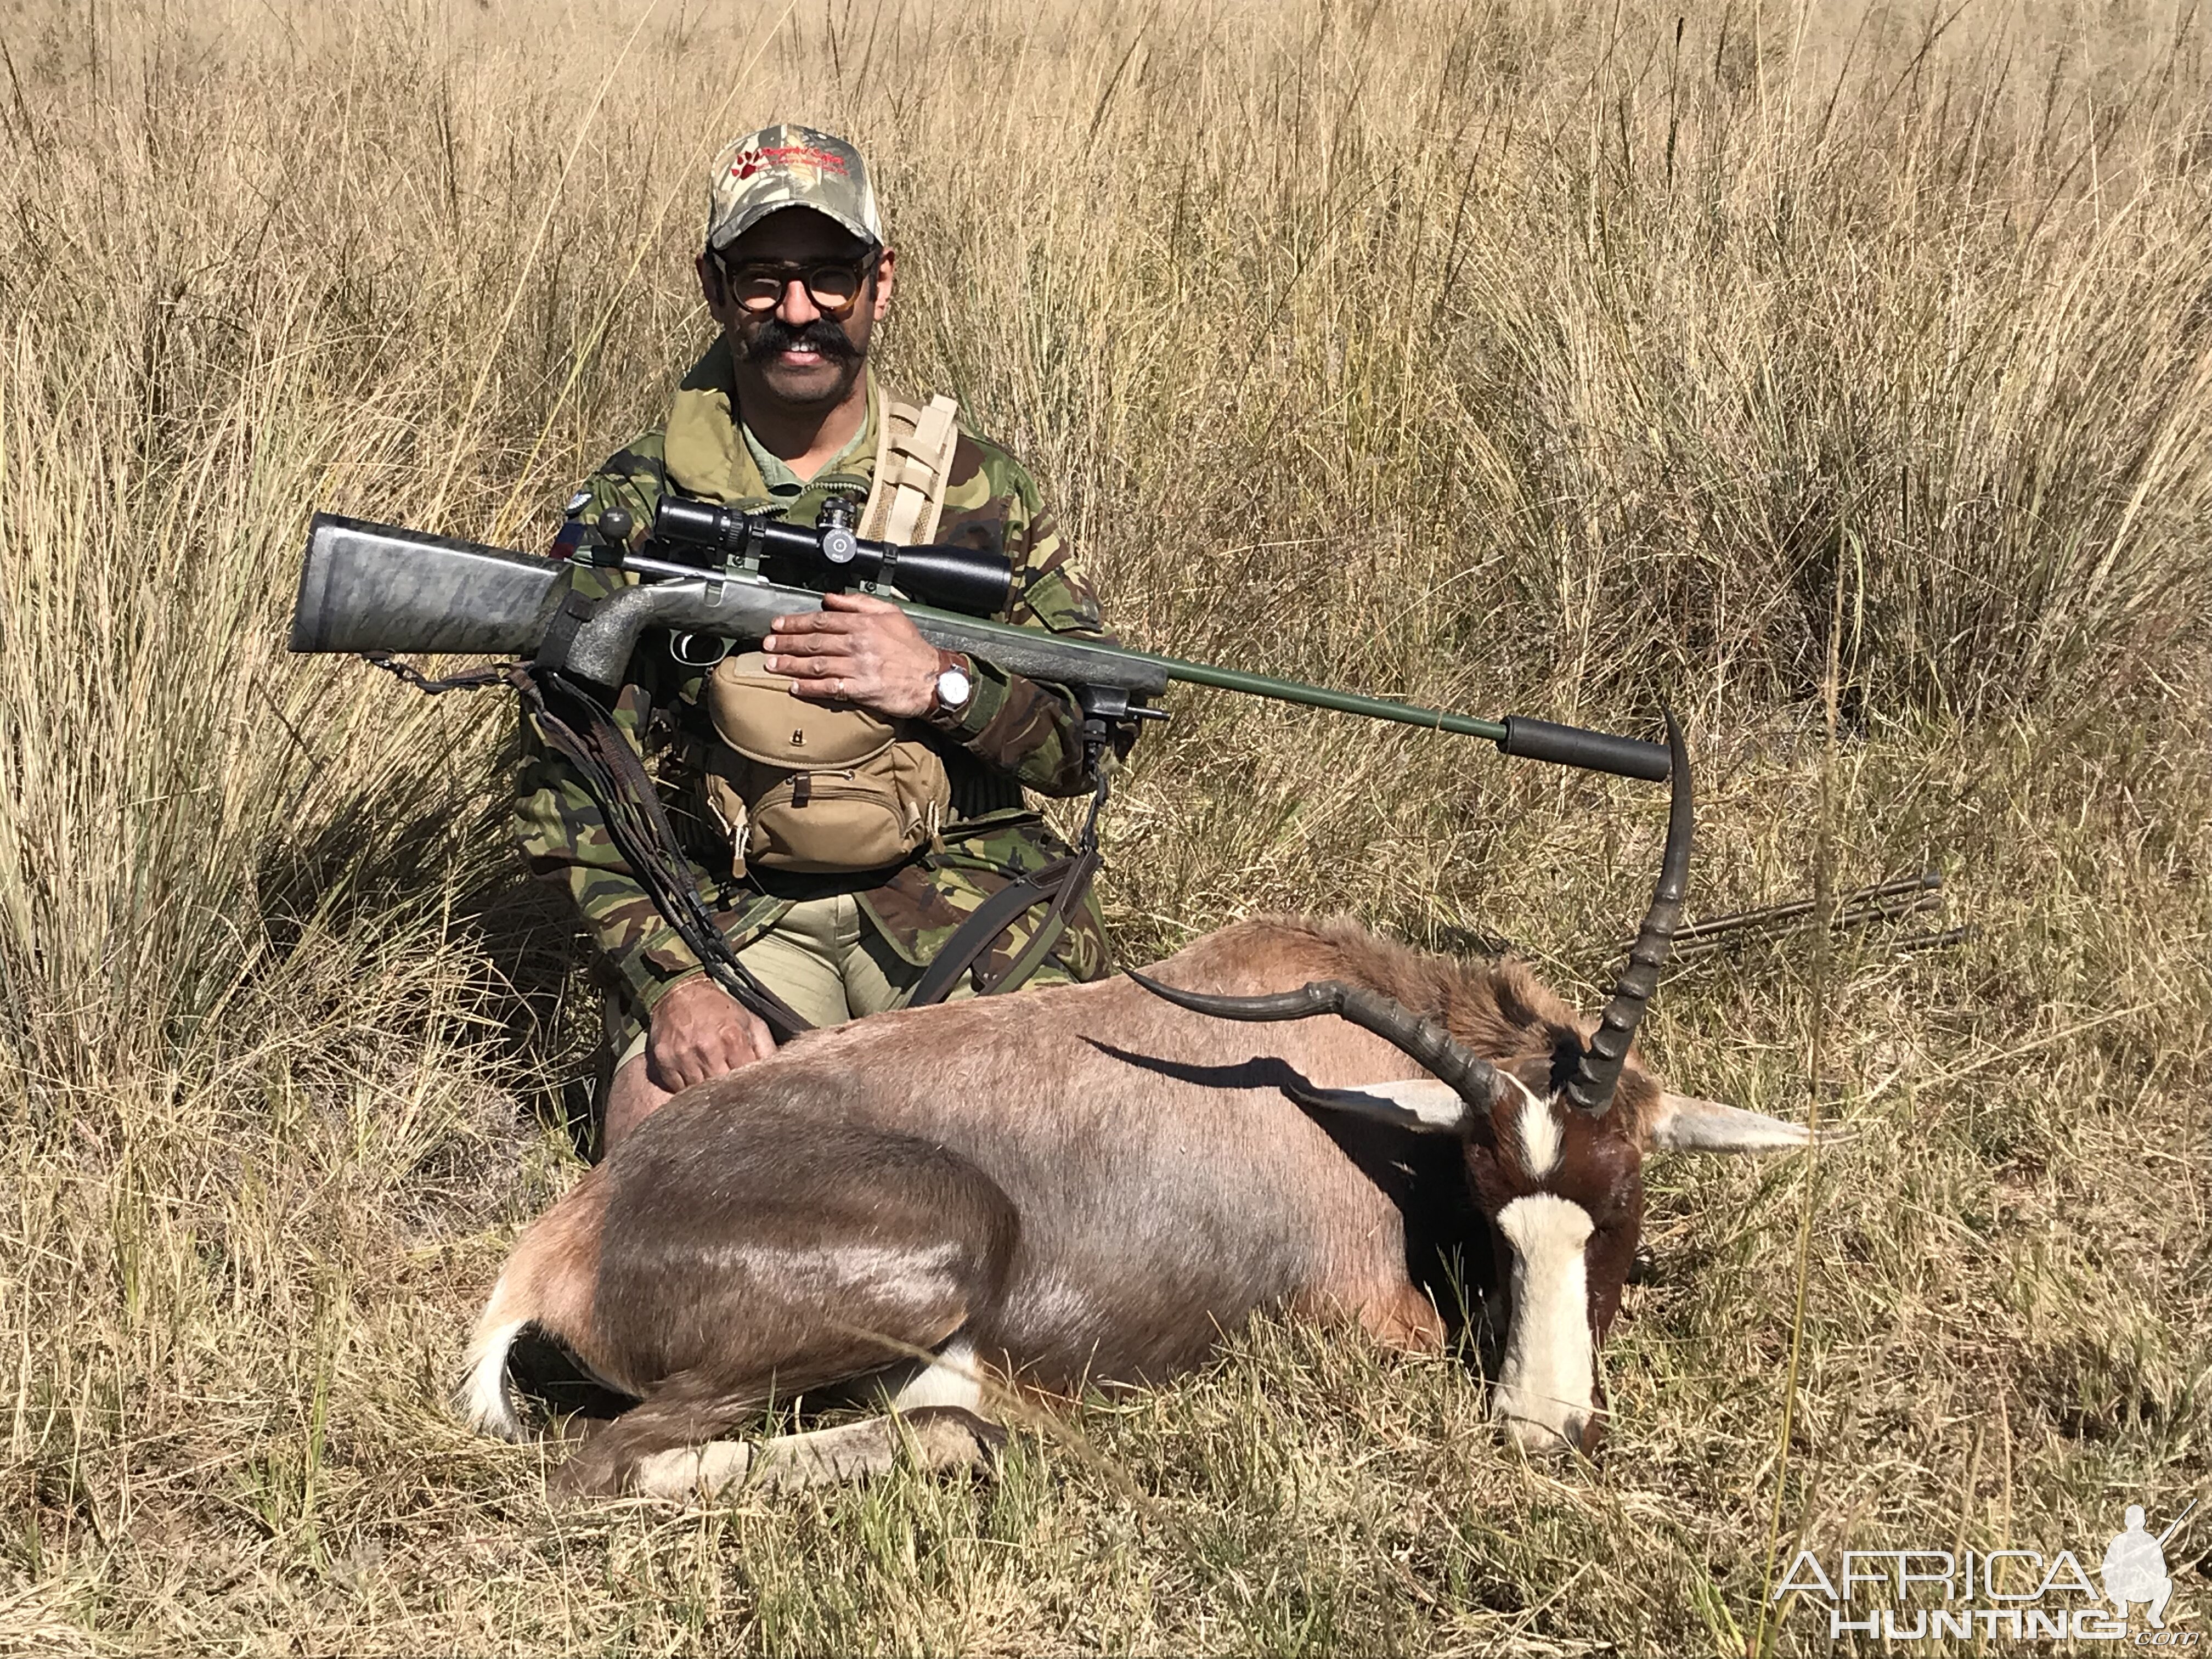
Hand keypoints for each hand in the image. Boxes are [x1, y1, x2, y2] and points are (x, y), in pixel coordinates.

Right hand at [646, 975, 775, 1089]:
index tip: (750, 1093)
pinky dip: (685, 1089)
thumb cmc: (719, 1009)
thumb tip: (777, 1075)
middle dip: (727, 1096)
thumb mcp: (750, 1021)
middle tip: (730, 1095)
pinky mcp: (663, 1061)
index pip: (744, 1079)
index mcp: (732, 1038)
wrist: (680, 992)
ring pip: (697, 1093)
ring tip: (711, 1087)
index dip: (748, 1089)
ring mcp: (682, 1056)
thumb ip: (766, 1049)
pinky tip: (693, 1077)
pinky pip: (676, 1089)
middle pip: (721, 1091)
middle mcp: (706, 1048)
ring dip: (705, 1094)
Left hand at [762, 590, 941, 718]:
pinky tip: (794, 687)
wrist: (933, 679)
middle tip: (767, 646)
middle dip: (786, 643)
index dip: (795, 622)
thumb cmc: (912, 647)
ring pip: (816, 664)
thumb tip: (831, 598)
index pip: (821, 620)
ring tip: (772, 665)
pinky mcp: (862, 690)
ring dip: (790, 665)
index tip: (777, 625)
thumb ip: (859, 602)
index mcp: (863, 623)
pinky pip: (830, 688)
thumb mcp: (890, 613)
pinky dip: (809, 688)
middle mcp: (858, 644)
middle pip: (813, 642)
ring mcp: (859, 668)